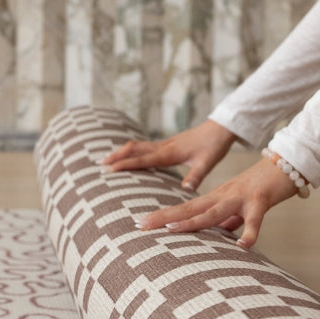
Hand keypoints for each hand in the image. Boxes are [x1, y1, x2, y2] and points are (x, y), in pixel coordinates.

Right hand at [101, 120, 237, 191]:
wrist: (220, 127)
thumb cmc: (214, 145)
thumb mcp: (207, 163)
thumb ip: (195, 176)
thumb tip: (186, 191)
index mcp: (170, 153)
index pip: (143, 159)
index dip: (125, 164)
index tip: (109, 169)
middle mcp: (163, 146)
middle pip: (133, 150)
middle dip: (116, 157)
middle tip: (99, 165)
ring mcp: (164, 144)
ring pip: (136, 146)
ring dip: (120, 152)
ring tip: (106, 160)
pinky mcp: (167, 144)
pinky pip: (144, 146)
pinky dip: (131, 151)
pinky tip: (127, 156)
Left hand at [133, 157, 298, 248]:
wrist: (288, 163)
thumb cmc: (264, 187)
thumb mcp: (242, 206)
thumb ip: (232, 220)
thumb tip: (225, 235)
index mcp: (216, 198)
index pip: (183, 209)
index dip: (162, 216)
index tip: (140, 223)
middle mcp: (223, 196)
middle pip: (189, 209)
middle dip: (164, 217)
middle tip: (140, 224)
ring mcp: (241, 198)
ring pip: (213, 211)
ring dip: (193, 221)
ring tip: (172, 230)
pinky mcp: (261, 200)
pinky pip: (255, 219)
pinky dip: (250, 231)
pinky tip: (243, 245)